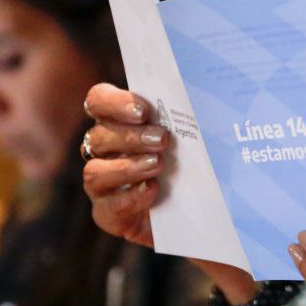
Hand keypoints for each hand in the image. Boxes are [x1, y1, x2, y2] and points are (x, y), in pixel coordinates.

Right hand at [81, 83, 255, 302]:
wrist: (202, 213)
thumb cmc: (196, 164)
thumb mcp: (196, 137)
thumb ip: (191, 116)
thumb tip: (210, 92)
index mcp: (120, 123)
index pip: (98, 101)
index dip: (114, 102)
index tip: (144, 110)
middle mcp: (104, 151)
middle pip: (98, 136)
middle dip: (131, 137)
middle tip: (164, 140)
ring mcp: (102, 184)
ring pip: (94, 172)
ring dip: (128, 168)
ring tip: (159, 166)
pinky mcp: (108, 213)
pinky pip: (107, 206)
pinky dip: (130, 198)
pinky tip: (154, 191)